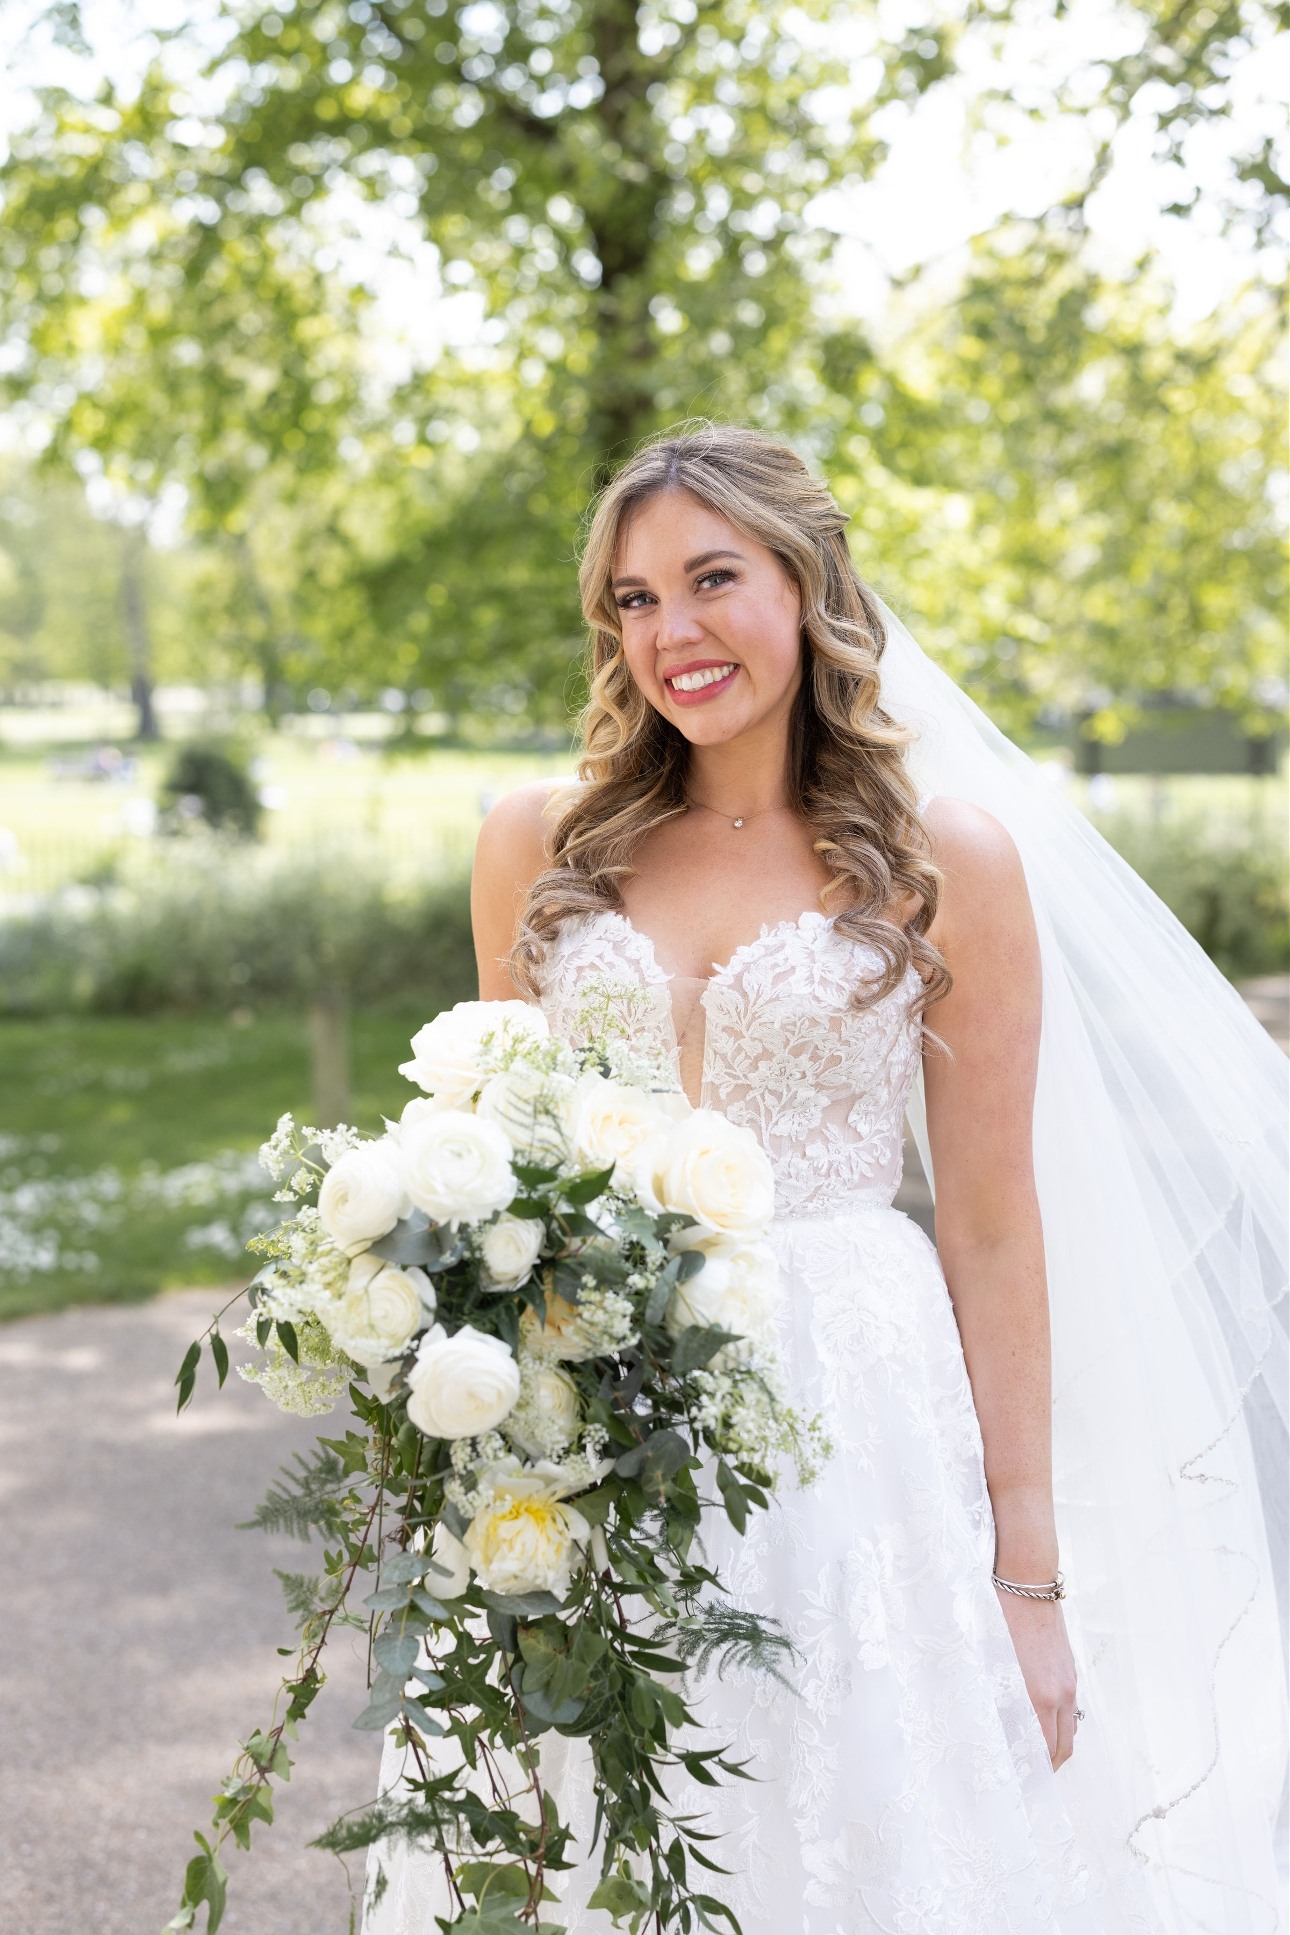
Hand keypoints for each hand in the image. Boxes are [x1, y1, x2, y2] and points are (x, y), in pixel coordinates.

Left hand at [994, 1587, 1078, 1769]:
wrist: (1026, 1578)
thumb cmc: (996, 1615)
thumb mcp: (987, 1660)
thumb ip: (993, 1697)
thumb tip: (990, 1726)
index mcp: (1038, 1696)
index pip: (1043, 1751)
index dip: (1033, 1772)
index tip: (1020, 1785)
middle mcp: (1060, 1693)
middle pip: (1063, 1748)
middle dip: (1048, 1768)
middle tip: (1029, 1779)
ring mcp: (1069, 1680)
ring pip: (1070, 1728)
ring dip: (1055, 1746)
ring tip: (1033, 1755)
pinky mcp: (1070, 1668)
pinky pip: (1070, 1707)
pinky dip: (1060, 1722)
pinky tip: (1040, 1720)